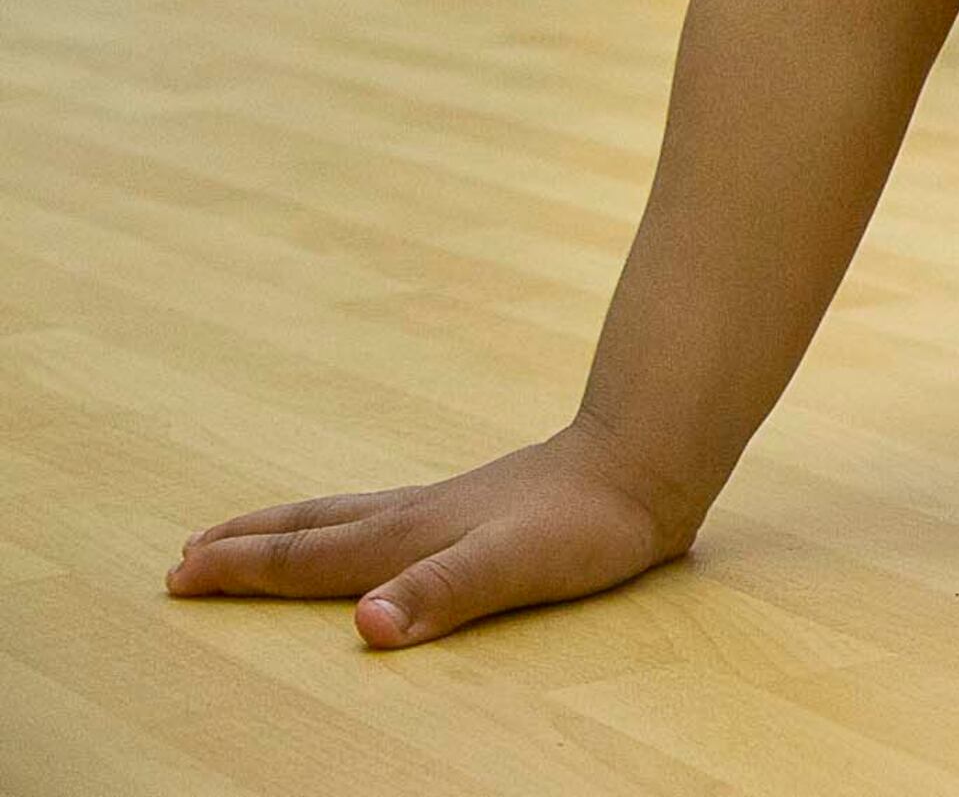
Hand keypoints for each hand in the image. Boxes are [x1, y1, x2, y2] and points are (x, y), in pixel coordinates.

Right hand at [168, 420, 694, 647]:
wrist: (651, 461)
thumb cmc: (588, 521)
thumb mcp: (513, 566)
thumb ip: (440, 595)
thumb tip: (363, 625)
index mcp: (413, 537)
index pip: (311, 559)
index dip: (246, 570)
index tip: (179, 574)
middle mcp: (420, 515)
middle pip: (315, 529)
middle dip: (249, 544)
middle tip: (187, 552)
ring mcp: (451, 505)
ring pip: (350, 516)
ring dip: (292, 527)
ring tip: (252, 532)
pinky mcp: (486, 506)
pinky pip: (392, 515)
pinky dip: (353, 525)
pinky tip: (374, 529)